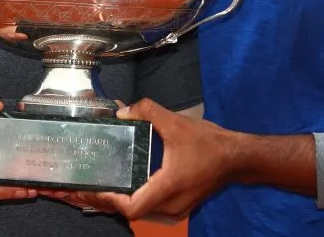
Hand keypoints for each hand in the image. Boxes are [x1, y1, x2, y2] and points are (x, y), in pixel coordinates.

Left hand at [67, 99, 239, 220]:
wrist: (237, 158)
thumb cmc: (209, 142)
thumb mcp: (177, 123)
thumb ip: (148, 112)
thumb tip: (122, 112)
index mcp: (167, 187)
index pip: (132, 207)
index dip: (110, 200)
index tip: (94, 187)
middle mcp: (170, 205)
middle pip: (131, 211)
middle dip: (107, 200)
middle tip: (85, 186)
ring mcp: (176, 209)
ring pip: (141, 211)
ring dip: (119, 201)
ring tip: (98, 187)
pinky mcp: (179, 207)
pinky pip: (150, 208)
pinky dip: (133, 199)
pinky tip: (123, 186)